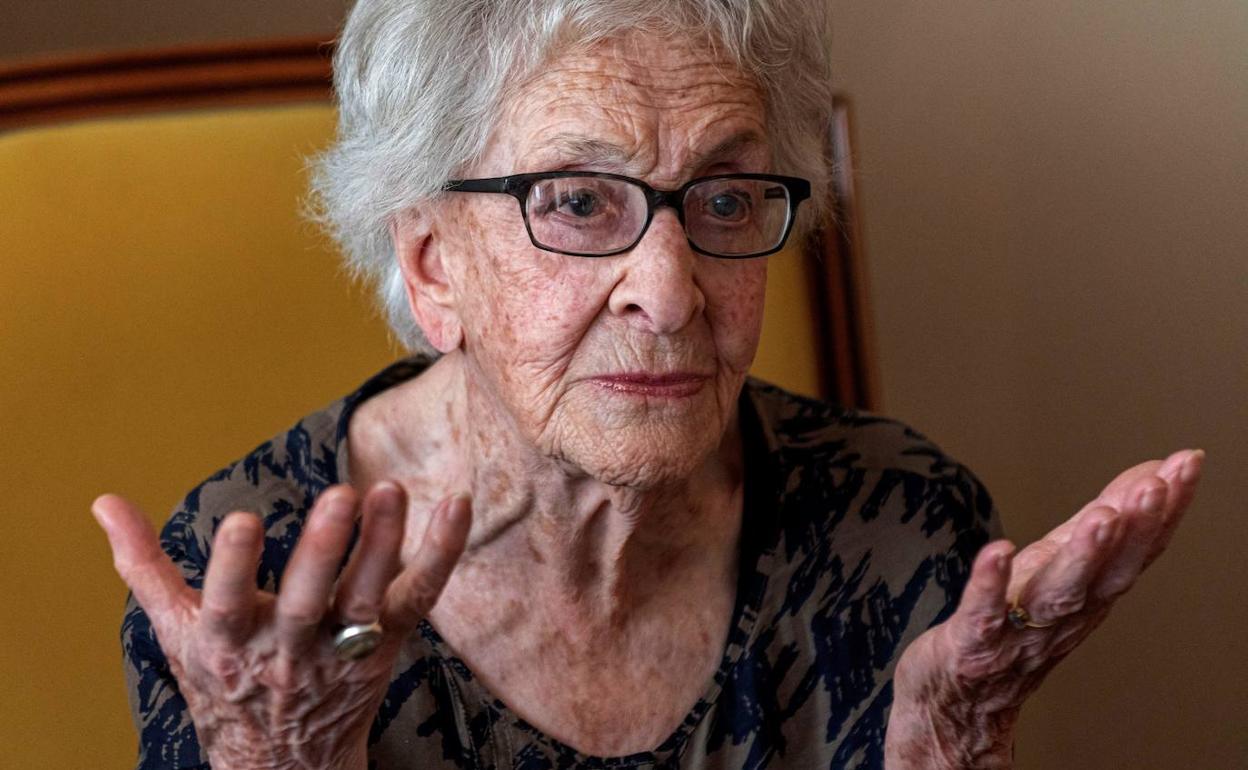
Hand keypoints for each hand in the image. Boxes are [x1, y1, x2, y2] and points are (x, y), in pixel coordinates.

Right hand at [93, 482, 471, 769]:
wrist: (282, 762)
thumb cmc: (225, 683)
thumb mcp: (176, 632)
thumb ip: (144, 565)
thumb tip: (104, 502)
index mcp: (229, 644)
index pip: (228, 603)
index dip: (233, 565)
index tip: (240, 519)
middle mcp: (288, 650)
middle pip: (307, 602)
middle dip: (323, 550)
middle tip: (339, 496)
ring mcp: (343, 649)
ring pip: (366, 597)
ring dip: (382, 543)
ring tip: (389, 489)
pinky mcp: (387, 642)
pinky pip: (419, 596)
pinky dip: (441, 554)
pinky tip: (456, 506)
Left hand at [884, 449, 1203, 769]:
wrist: (959, 703)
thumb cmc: (1011, 627)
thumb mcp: (1060, 566)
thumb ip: (1103, 522)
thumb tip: (1150, 473)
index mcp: (1088, 595)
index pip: (1135, 552)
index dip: (1164, 511)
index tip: (1187, 466)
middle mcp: (1063, 615)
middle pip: (1107, 574)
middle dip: (1135, 530)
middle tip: (1156, 487)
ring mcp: (1019, 632)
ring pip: (1058, 595)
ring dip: (1082, 557)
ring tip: (1102, 518)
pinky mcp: (973, 643)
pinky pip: (984, 612)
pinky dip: (992, 583)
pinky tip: (998, 550)